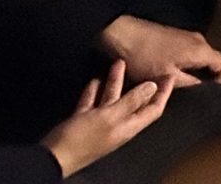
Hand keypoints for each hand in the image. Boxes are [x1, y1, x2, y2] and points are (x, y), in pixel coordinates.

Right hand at [41, 63, 166, 176]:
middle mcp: (117, 125)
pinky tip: (95, 79)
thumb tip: (153, 87)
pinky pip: (92, 104)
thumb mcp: (110, 116)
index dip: (164, 92)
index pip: (153, 109)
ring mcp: (98, 124)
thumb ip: (131, 101)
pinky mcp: (82, 123)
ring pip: (111, 100)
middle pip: (133, 102)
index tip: (170, 74)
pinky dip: (95, 92)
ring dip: (115, 83)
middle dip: (139, 83)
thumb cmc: (83, 137)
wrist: (50, 157)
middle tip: (144, 63)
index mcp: (128, 126)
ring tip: (117, 63)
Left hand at [99, 15, 220, 89]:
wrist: (123, 35)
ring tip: (178, 86)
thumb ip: (188, 83)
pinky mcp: (176, 37)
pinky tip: (169, 74)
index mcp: (201, 50)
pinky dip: (186, 64)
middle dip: (206, 78)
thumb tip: (201, 88)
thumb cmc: (145, 58)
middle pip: (214, 61)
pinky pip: (191, 52)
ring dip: (194, 72)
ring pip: (201, 57)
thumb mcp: (166, 77)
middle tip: (191, 94)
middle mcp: (199, 41)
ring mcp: (187, 37)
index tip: (206, 95)